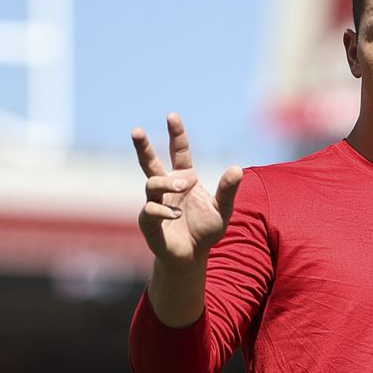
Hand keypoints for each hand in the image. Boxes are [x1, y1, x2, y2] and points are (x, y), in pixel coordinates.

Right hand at [131, 113, 242, 265]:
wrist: (193, 256)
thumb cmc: (206, 230)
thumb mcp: (223, 209)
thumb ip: (228, 190)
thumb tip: (236, 168)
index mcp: (184, 178)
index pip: (178, 151)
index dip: (176, 134)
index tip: (172, 116)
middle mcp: (166, 187)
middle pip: (150, 162)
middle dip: (142, 146)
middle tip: (136, 130)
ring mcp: (155, 202)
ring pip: (152, 183)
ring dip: (167, 183)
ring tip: (184, 187)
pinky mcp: (148, 221)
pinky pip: (149, 209)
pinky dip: (163, 210)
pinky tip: (176, 214)